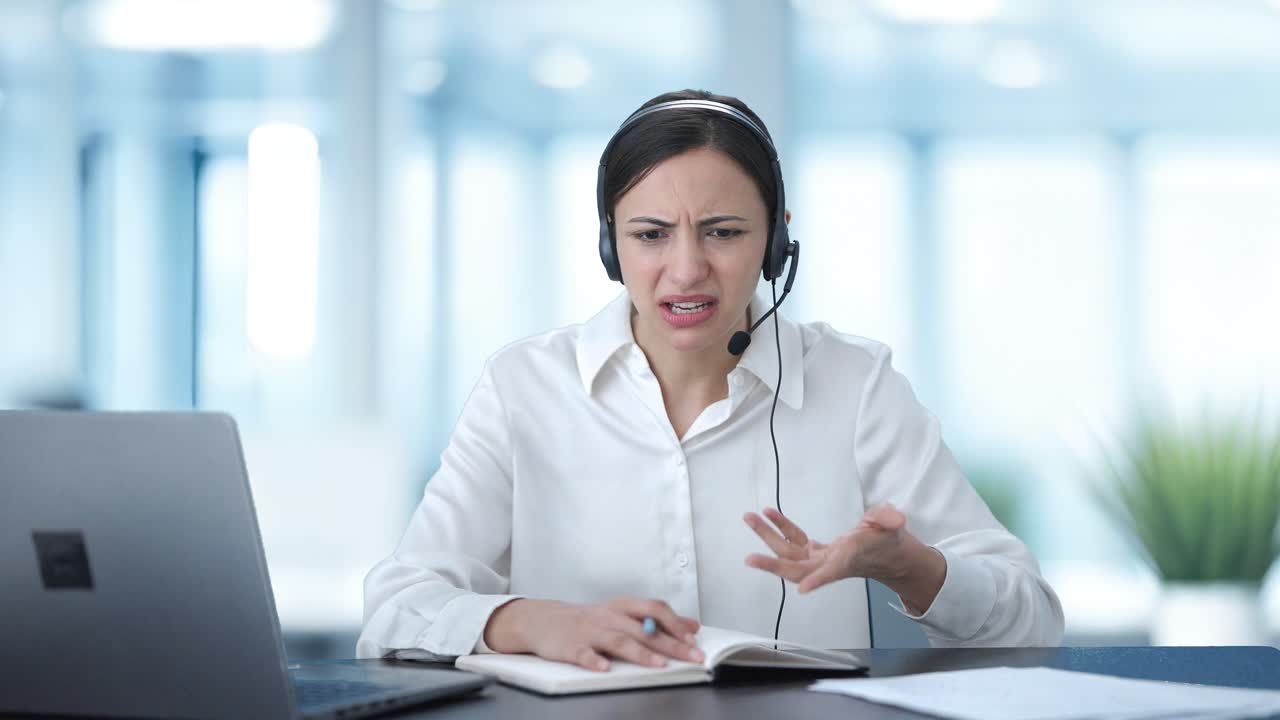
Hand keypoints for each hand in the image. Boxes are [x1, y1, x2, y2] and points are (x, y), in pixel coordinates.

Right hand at [482, 597, 704, 671]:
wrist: (541, 619)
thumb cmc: (587, 620)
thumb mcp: (622, 614)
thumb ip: (657, 620)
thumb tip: (692, 625)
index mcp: (622, 607)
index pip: (655, 609)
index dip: (676, 623)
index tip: (693, 639)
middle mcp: (609, 617)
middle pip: (643, 629)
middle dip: (671, 644)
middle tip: (692, 657)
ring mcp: (589, 631)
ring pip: (618, 640)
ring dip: (640, 653)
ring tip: (658, 665)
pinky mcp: (569, 645)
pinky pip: (582, 653)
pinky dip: (593, 660)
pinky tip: (604, 669)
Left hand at [744, 504, 934, 596]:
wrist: (888, 555)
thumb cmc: (888, 541)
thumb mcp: (892, 527)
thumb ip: (889, 520)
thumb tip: (895, 518)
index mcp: (850, 559)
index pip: (834, 572)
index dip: (819, 580)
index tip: (803, 588)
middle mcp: (830, 564)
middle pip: (798, 569)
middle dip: (773, 564)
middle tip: (749, 559)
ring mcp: (820, 559)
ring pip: (789, 553)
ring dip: (768, 537)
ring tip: (751, 517)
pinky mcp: (816, 551)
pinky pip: (794, 541)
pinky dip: (781, 528)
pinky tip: (769, 514)